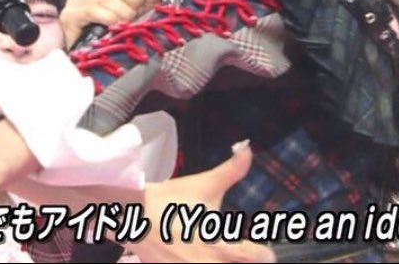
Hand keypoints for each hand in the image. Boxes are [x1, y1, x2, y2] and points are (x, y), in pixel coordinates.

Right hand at [60, 0, 168, 44]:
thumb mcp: (144, 13)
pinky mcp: (69, 16)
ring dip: (122, 14)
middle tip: (133, 17)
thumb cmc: (121, 39)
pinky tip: (112, 29)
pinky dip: (109, 19)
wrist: (100, 67)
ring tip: (123, 27)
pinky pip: (93, 9)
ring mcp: (76, 0)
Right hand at [134, 141, 275, 262]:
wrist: (131, 214)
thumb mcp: (202, 184)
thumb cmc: (169, 200)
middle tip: (249, 255)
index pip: (253, 256)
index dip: (264, 255)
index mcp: (217, 243)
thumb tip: (247, 147)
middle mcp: (205, 262)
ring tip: (221, 255)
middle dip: (246, 262)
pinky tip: (198, 258)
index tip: (267, 252)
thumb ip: (231, 169)